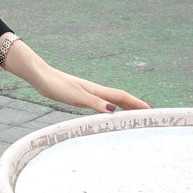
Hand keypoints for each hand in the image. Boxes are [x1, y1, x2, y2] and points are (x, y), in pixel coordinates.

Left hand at [29, 62, 150, 113]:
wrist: (42, 77)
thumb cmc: (57, 85)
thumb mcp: (77, 96)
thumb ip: (95, 103)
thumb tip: (113, 111)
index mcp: (97, 91)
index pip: (122, 97)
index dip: (137, 103)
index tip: (151, 110)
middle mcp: (96, 91)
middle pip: (120, 99)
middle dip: (135, 106)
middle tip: (149, 115)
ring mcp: (89, 94)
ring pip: (112, 101)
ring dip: (125, 108)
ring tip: (135, 116)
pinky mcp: (81, 97)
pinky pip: (102, 104)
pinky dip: (111, 109)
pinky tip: (110, 114)